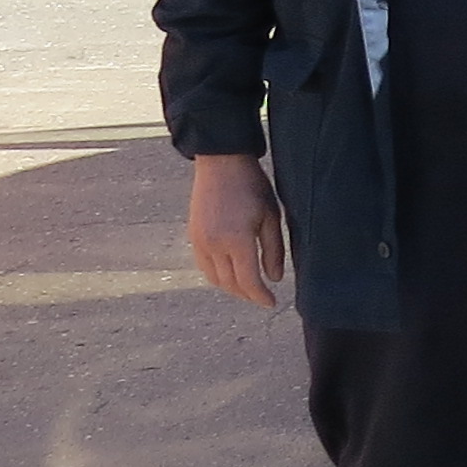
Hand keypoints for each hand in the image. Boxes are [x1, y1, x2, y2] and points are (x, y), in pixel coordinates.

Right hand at [187, 152, 285, 310]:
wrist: (221, 163)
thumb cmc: (252, 186)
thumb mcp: (271, 216)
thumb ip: (273, 250)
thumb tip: (273, 279)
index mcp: (237, 240)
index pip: (248, 282)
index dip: (260, 297)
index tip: (272, 303)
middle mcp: (214, 245)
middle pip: (230, 284)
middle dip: (247, 295)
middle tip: (262, 297)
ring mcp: (200, 242)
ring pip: (215, 278)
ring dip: (232, 288)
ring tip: (248, 287)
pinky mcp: (192, 236)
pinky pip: (203, 266)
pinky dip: (217, 276)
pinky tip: (230, 272)